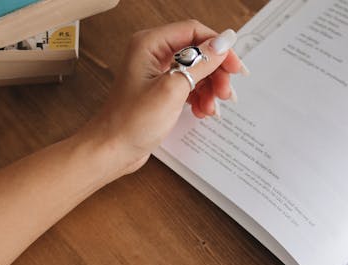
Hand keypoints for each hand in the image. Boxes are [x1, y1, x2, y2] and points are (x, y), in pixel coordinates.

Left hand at [82, 20, 243, 175]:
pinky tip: (201, 111)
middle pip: (197, 52)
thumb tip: (223, 43)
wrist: (113, 149)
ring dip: (209, 89)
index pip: (194, 32)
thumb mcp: (173, 89)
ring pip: (195, 72)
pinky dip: (199, 98)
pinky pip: (188, 87)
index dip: (218, 48)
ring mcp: (157, 74)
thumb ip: (201, 64)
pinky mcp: (160, 92)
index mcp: (150, 44)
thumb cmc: (132, 121)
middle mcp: (152, 54)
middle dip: (215, 73)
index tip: (234, 67)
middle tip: (225, 93)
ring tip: (211, 108)